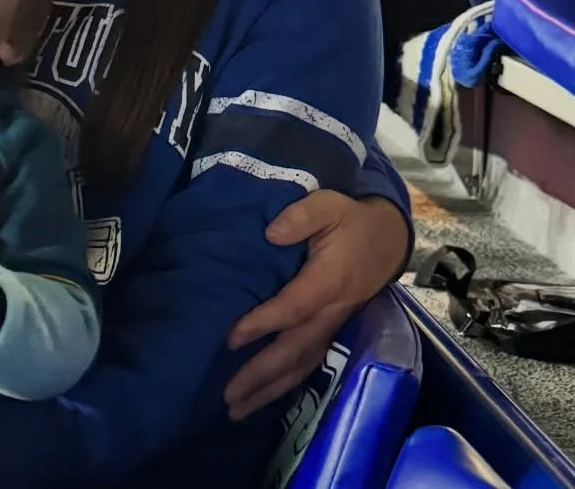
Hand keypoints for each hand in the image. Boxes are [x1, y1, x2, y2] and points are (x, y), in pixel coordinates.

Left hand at [224, 191, 408, 419]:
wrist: (387, 237)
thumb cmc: (350, 220)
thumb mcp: (328, 205)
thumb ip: (300, 217)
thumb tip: (272, 234)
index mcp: (328, 282)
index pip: (292, 308)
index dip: (262, 324)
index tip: (230, 338)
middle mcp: (331, 311)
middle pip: (294, 350)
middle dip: (260, 375)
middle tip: (227, 397)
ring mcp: (332, 325)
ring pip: (300, 365)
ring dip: (268, 390)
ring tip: (235, 410)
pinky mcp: (330, 331)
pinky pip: (308, 364)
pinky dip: (284, 385)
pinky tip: (260, 398)